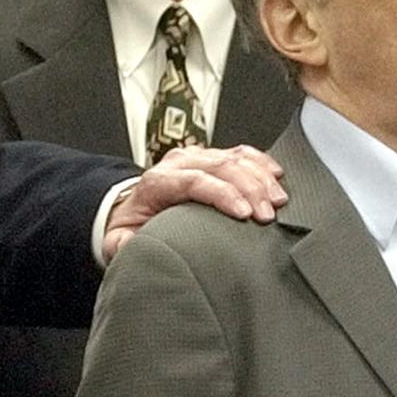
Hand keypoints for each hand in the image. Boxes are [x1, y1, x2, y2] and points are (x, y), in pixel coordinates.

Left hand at [102, 145, 285, 262]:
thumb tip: (133, 244)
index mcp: (157, 182)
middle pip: (220, 166)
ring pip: (233, 157)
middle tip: (268, 215)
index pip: (193, 180)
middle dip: (249, 189)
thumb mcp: (118, 241)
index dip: (222, 195)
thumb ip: (123, 244)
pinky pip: (240, 152)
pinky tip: (276, 174)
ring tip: (278, 200)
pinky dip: (260, 162)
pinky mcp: (211, 158)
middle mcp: (177, 163)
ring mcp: (196, 157)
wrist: (132, 210)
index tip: (244, 214)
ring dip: (259, 177)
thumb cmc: (132, 227)